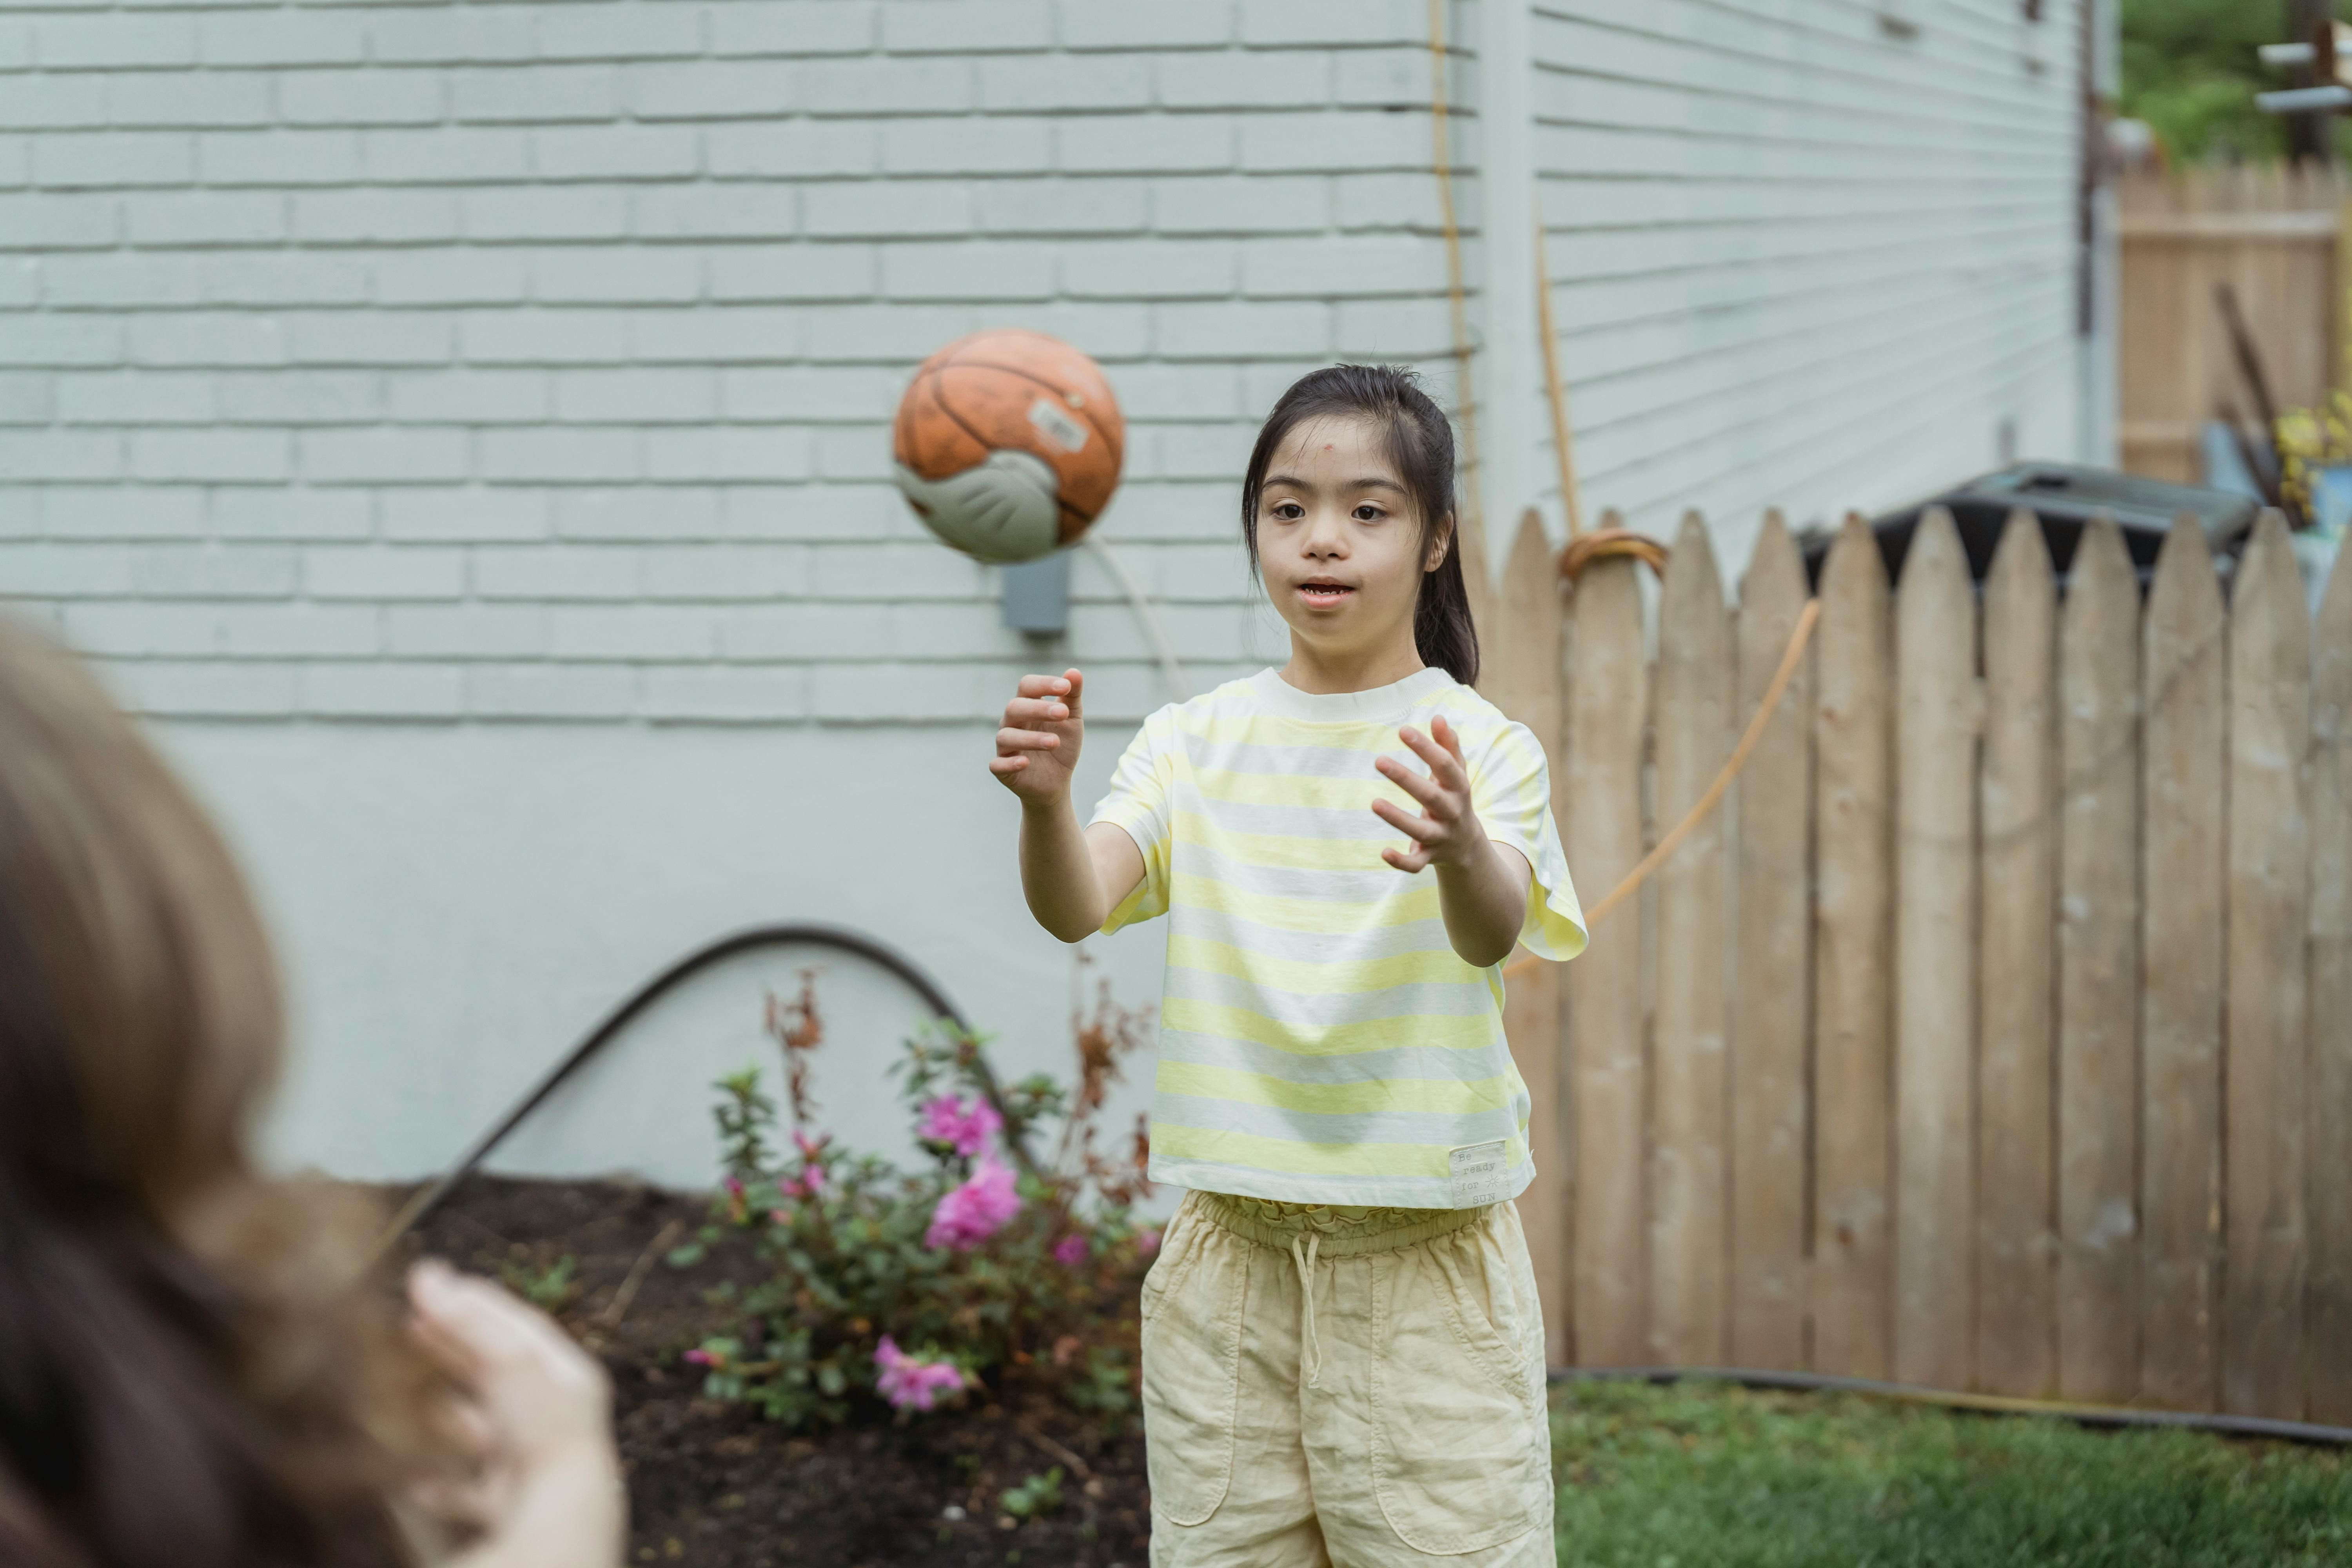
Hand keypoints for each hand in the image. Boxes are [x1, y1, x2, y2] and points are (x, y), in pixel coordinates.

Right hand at [408, 1260, 623, 1567]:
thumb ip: (469, 1322)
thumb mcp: (509, 1364)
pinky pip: (471, 1492)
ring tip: (409, 1393)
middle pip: (499, 1373)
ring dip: (450, 1412)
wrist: (561, 1521)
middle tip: (411, 1322)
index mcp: (568, 1377)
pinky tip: (413, 1481)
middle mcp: (555, 1418)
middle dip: (458, 1347)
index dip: (476, 1303)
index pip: (520, 1326)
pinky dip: (442, 1484)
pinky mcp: (511, 1508)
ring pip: (484, 1429)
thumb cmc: (545, 1432)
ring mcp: (533, 1463)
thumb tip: (427, 1272)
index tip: (433, 1282)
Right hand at [991, 668, 1084, 807]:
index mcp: (1027, 706)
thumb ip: (1072, 697)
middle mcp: (1012, 723)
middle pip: (1014, 707)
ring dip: (1030, 738)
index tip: (1066, 687)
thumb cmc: (1062, 745)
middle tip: (1062, 714)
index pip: (1027, 686)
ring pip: (1006, 736)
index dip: (1044, 684)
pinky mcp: (1001, 770)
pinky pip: (998, 764)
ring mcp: (1004, 746)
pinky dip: (1010, 763)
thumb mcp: (1072, 721)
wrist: (1057, 782)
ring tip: (1055, 742)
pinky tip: (1026, 762)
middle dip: (1038, 709)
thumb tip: (1074, 672)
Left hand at [1372, 714, 1486, 873]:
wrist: (1468, 846)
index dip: (1425, 747)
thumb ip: (1448, 746)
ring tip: (1374, 803)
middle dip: (1406, 779)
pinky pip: (1417, 864)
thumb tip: (1438, 717)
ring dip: (1398, 818)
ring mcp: (1441, 837)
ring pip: (1421, 830)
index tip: (1402, 730)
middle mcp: (1452, 813)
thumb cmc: (1454, 799)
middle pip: (1431, 796)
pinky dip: (1401, 861)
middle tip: (1378, 760)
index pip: (1444, 765)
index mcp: (1459, 788)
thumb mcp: (1456, 774)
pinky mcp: (1430, 857)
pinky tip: (1383, 852)